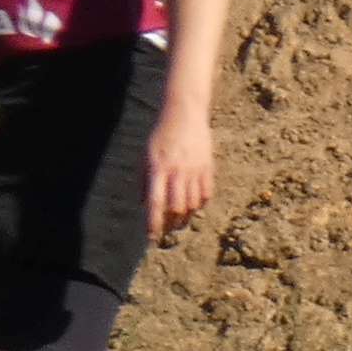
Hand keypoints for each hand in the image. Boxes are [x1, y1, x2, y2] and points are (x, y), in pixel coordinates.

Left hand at [146, 101, 216, 236]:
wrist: (185, 113)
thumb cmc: (162, 135)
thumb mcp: (146, 155)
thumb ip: (144, 180)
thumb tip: (144, 204)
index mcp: (158, 169)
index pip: (156, 202)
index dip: (154, 222)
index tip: (152, 236)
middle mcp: (177, 171)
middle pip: (177, 207)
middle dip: (172, 223)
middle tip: (168, 228)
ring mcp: (194, 169)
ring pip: (193, 204)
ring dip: (187, 216)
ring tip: (181, 218)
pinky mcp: (208, 167)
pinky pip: (207, 194)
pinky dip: (201, 203)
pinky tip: (195, 204)